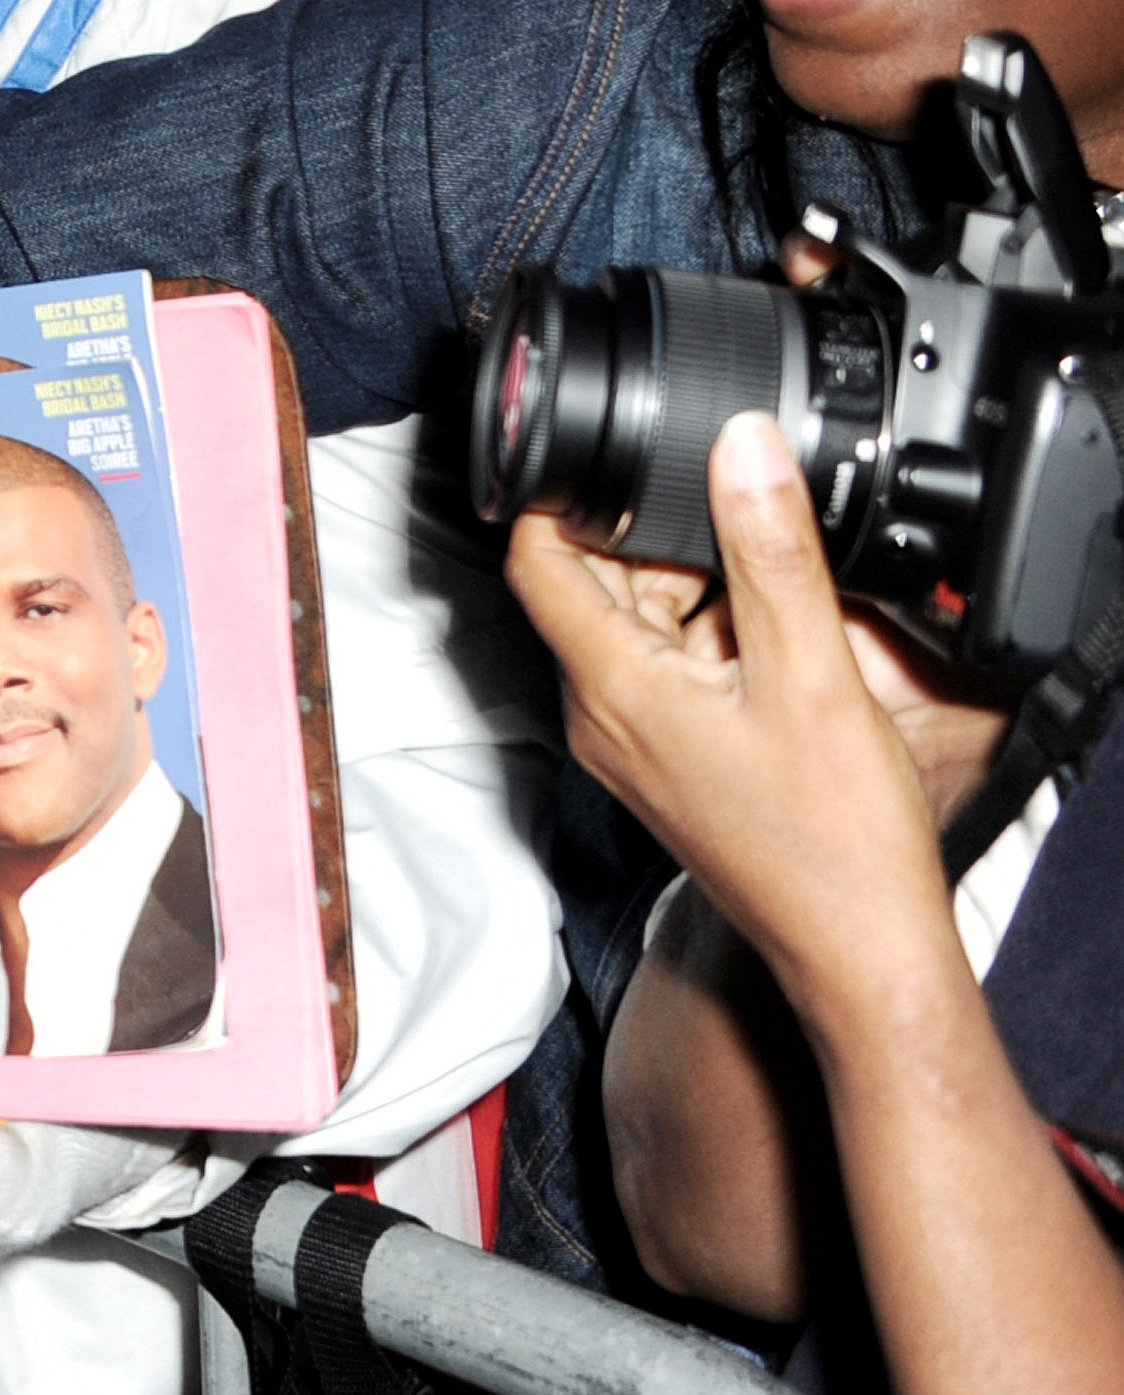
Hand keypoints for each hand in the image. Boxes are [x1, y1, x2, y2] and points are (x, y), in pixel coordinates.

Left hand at [506, 413, 992, 1017]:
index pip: (535, 562)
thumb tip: (740, 447)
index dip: (555, 496)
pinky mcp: (671, 760)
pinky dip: (711, 635)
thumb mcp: (811, 671)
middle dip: (649, 539)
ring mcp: (633, 742)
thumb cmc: (834, 839)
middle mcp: (602, 714)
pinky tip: (778, 636)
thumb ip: (772, 551)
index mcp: (609, 686)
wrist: (859, 947)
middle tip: (729, 516)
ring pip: (636, 626)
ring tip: (769, 580)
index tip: (598, 452)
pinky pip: (669, 669)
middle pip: (591, 587)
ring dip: (691, 587)